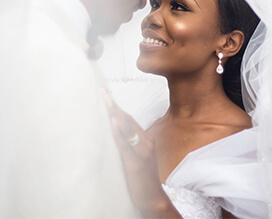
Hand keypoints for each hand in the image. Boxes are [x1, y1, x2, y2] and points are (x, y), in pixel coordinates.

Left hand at [101, 88, 180, 217]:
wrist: (153, 197)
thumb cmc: (143, 177)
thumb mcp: (137, 156)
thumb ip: (130, 143)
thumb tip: (115, 131)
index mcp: (146, 139)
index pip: (129, 118)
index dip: (117, 106)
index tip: (108, 94)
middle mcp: (146, 141)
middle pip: (127, 119)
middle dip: (114, 104)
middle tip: (103, 90)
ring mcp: (142, 151)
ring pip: (127, 127)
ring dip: (114, 112)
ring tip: (105, 99)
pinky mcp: (136, 162)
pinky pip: (125, 144)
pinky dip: (119, 131)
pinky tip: (113, 121)